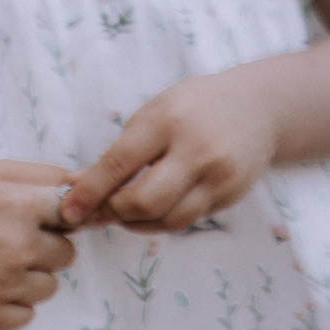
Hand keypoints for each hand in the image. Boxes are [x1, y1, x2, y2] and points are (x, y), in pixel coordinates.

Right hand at [0, 161, 78, 329]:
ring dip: (29, 277)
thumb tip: (92, 186)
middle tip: (5, 239)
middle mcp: (14, 247)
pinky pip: (27, 313)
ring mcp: (1, 286)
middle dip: (43, 247)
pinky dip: (11, 303)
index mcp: (19, 207)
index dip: (60, 218)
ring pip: (49, 286)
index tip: (41, 219)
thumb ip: (49, 177)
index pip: (75, 216)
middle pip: (66, 255)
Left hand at [62, 70, 278, 233]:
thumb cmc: (196, 106)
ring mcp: (220, 176)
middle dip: (115, 212)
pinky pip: (189, 219)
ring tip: (126, 212)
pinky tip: (156, 208)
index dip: (89, 192)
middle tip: (102, 211)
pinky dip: (164, 219)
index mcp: (169, 121)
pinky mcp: (232, 194)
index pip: (119, 164)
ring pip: (168, 220)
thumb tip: (78, 187)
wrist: (260, 106)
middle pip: (144, 202)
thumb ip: (121, 151)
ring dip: (138, 223)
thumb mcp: (155, 114)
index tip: (68, 211)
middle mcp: (197, 150)